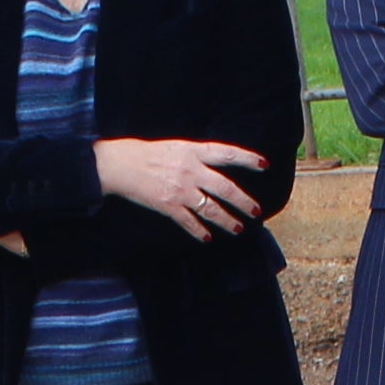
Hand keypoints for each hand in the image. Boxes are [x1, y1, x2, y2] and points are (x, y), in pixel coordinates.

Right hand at [94, 136, 267, 237]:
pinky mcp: (168, 206)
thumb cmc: (147, 153)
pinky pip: (190, 222)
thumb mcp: (177, 146)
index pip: (228, 154)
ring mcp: (181, 190)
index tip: (264, 165)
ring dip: (227, 220)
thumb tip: (218, 166)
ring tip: (238, 228)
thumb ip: (197, 156)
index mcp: (193, 151)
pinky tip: (208, 238)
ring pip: (211, 209)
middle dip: (244, 201)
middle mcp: (191, 170)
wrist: (120, 164)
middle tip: (256, 211)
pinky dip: (200, 232)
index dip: (248, 159)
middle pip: (226, 187)